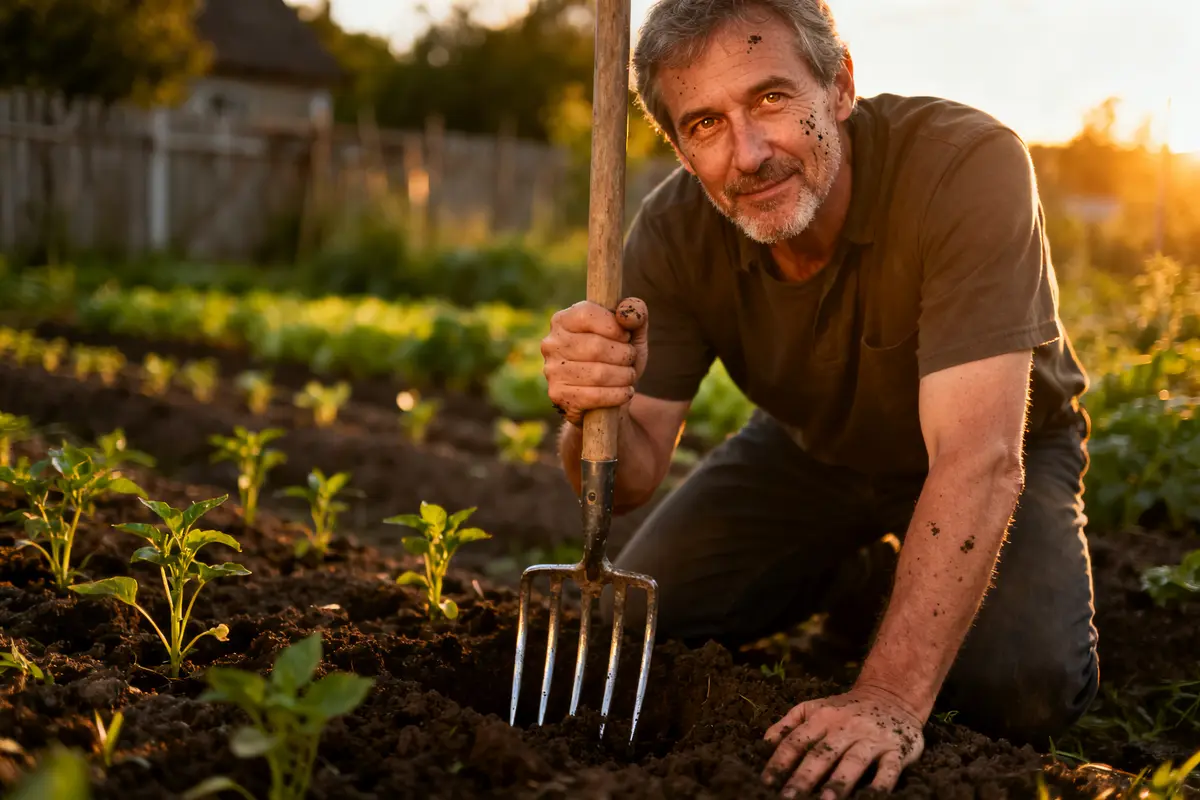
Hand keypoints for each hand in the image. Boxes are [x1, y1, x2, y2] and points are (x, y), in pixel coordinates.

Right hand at [541, 297, 647, 426]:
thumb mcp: (632, 331)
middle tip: (630, 359)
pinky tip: (625, 392)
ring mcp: (552, 371)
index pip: (587, 314)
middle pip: (596, 347)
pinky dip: (618, 394)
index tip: (626, 336)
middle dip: (623, 355)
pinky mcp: (559, 395)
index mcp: (563, 320)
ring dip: (624, 376)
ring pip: (598, 374)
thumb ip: (635, 311)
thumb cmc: (617, 357)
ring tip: (629, 376)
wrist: (607, 399)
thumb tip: (626, 314)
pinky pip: (595, 395)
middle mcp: (552, 343)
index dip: (614, 326)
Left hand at [761, 685, 924, 798]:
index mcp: (822, 717)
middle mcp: (846, 727)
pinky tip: (872, 797)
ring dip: (839, 781)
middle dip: (804, 777)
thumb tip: (765, 743)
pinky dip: (882, 784)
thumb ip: (789, 723)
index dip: (780, 762)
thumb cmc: (847, 708)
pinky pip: (890, 769)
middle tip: (788, 798)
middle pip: (821, 754)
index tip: (766, 782)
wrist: (893, 694)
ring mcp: (872, 738)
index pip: (796, 741)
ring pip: (853, 761)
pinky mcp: (897, 749)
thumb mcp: (815, 708)